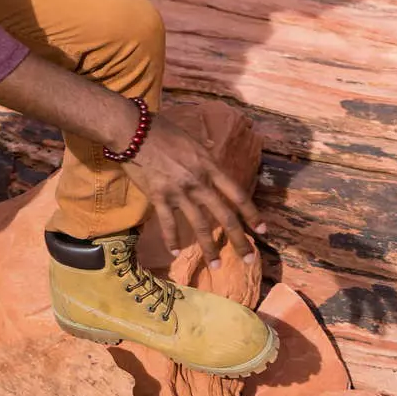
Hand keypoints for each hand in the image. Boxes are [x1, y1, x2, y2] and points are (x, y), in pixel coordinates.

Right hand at [121, 114, 268, 265]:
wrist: (133, 131)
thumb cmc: (162, 130)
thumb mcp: (192, 140)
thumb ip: (205, 155)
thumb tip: (213, 158)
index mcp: (210, 167)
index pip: (238, 195)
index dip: (252, 215)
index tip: (262, 230)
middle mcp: (199, 183)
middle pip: (225, 217)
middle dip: (239, 241)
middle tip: (249, 259)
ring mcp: (179, 193)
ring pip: (200, 226)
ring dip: (209, 248)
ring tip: (216, 265)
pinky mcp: (159, 198)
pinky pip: (168, 224)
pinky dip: (171, 240)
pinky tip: (174, 252)